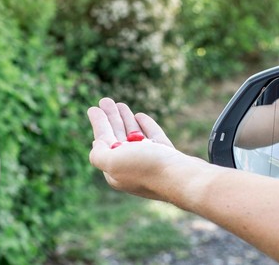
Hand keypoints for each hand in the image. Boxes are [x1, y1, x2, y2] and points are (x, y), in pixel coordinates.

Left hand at [87, 97, 204, 200]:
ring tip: (120, 104)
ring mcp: (151, 162)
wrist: (184, 177)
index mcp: (116, 170)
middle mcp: (131, 168)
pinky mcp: (167, 157)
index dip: (98, 124)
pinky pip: (153, 138)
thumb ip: (99, 154)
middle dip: (110, 119)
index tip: (94, 108)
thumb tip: (97, 144)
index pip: (103, 142)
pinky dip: (145, 126)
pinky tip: (140, 116)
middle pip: (117, 138)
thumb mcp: (113, 162)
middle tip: (105, 100)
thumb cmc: (147, 169)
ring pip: (134, 137)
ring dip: (125, 120)